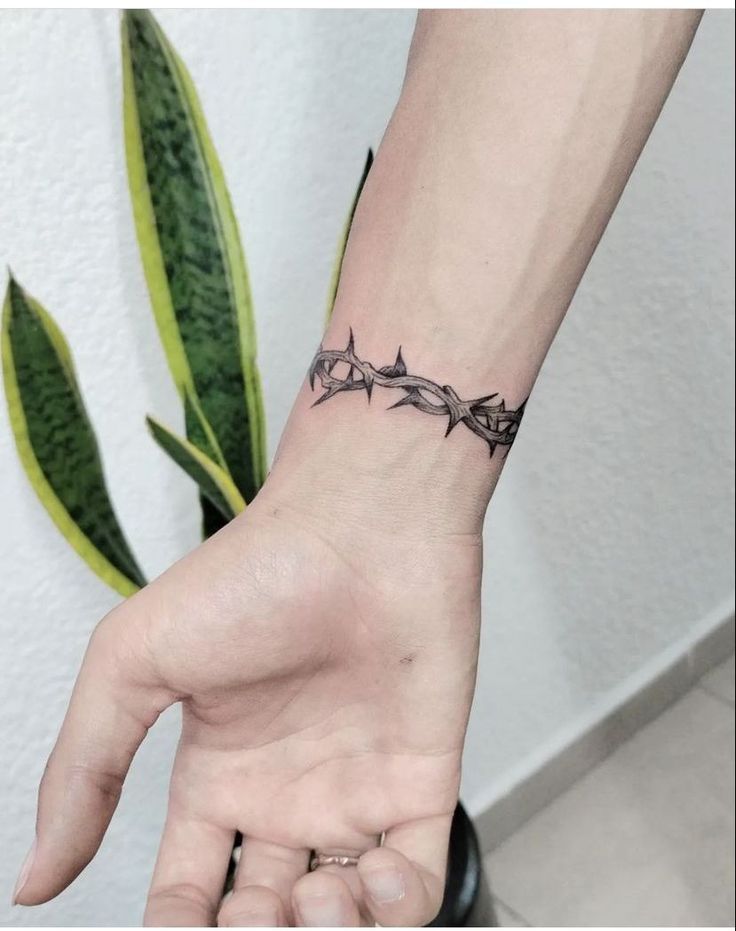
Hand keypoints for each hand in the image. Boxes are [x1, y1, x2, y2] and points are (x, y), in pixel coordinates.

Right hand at [14, 472, 481, 925]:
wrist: (362, 528)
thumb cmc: (256, 573)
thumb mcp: (133, 663)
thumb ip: (81, 770)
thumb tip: (34, 879)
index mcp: (217, 774)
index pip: (188, 892)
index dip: (179, 929)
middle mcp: (285, 792)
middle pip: (262, 914)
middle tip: (253, 913)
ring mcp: (354, 791)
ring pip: (337, 914)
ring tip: (309, 893)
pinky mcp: (420, 784)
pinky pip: (413, 886)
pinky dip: (392, 911)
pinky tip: (367, 879)